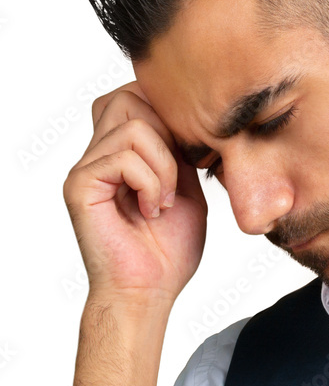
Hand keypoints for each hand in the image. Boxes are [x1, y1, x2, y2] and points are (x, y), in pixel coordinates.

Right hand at [63, 80, 207, 305]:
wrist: (150, 290)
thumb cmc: (169, 248)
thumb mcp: (187, 186)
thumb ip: (180, 149)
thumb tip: (185, 115)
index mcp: (122, 152)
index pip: (136, 95)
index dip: (169, 116)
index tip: (190, 159)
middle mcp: (98, 153)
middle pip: (128, 96)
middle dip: (168, 134)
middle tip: (178, 176)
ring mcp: (86, 167)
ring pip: (133, 126)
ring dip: (164, 165)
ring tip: (165, 200)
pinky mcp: (80, 185)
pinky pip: (123, 158)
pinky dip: (151, 182)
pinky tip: (152, 210)